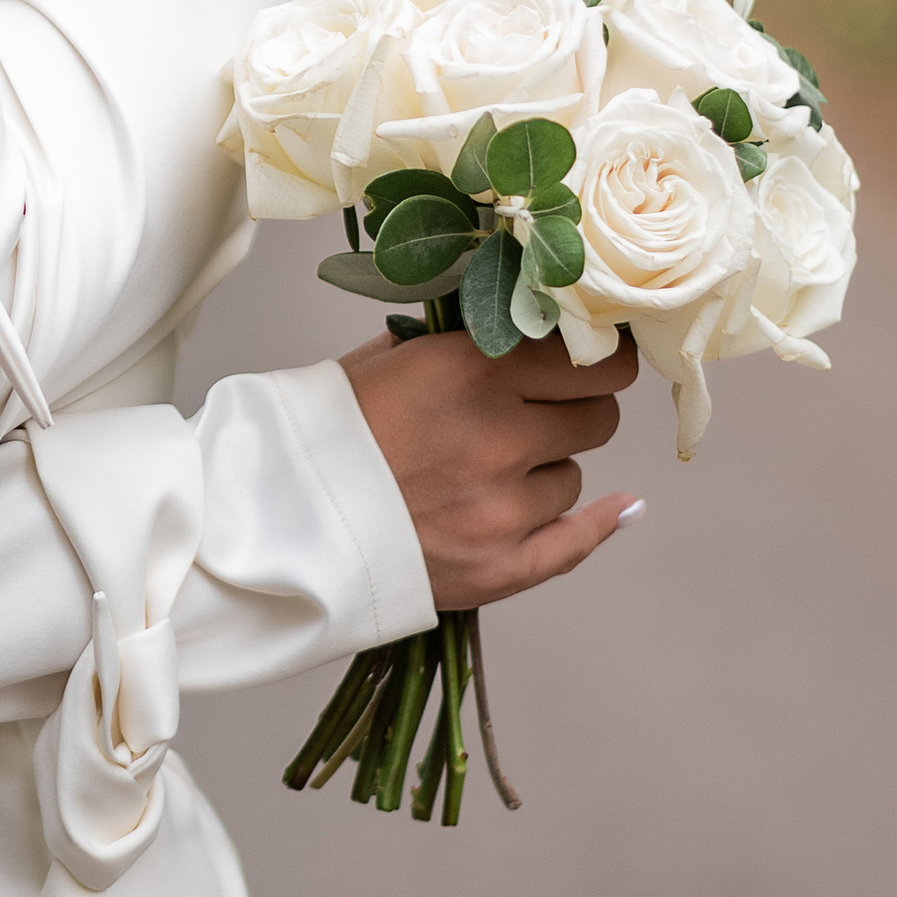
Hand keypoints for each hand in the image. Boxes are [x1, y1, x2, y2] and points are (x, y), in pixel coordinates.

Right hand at [339, 328, 641, 610]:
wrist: (276, 519)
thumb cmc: (323, 430)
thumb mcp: (386, 358)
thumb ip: (459, 343)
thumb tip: (517, 329)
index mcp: (473, 370)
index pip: (593, 359)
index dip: (598, 357)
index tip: (593, 358)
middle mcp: (500, 435)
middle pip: (598, 417)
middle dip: (575, 410)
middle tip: (544, 411)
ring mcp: (504, 508)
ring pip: (573, 477)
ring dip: (545, 469)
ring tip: (489, 471)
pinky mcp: (499, 567)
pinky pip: (576, 541)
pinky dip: (598, 523)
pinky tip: (619, 510)